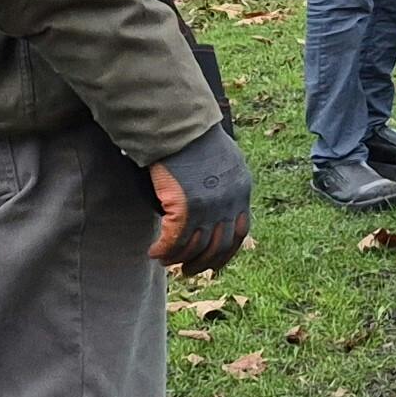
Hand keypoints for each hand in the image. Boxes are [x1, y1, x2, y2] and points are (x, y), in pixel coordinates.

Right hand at [145, 128, 253, 273]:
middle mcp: (229, 203)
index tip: (214, 264)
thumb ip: (223, 183)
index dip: (226, 252)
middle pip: (219, 245)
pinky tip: (154, 253)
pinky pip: (174, 240)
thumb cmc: (195, 138)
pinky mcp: (185, 207)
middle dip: (203, 262)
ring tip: (166, 261)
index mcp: (242, 191)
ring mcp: (208, 207)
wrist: (179, 125)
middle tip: (188, 270)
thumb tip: (216, 202)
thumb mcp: (223, 160)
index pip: (240, 232)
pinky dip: (164, 250)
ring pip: (195, 246)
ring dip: (179, 258)